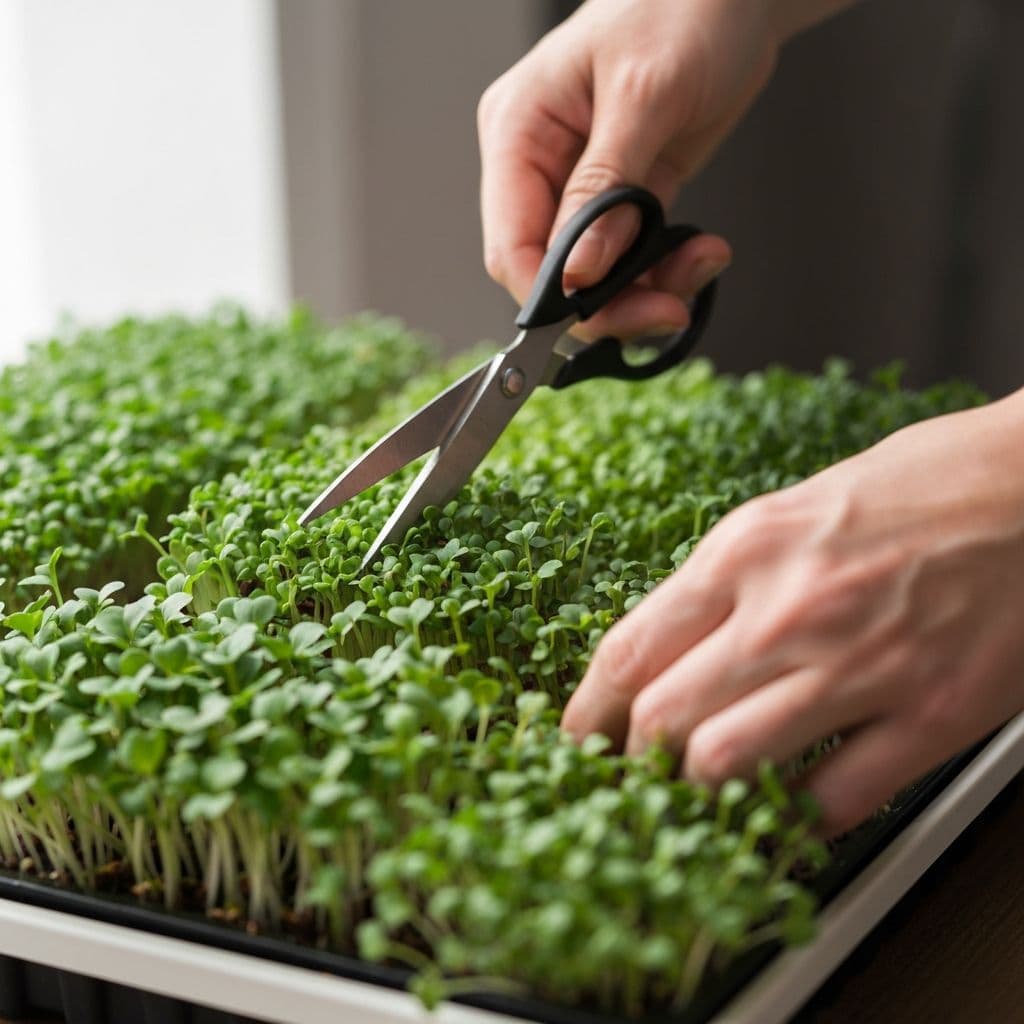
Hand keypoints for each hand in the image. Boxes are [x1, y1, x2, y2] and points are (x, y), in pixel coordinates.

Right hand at [478, 0, 783, 338]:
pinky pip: (634, 257)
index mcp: (518, 133)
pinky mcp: (626, 197)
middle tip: (664, 311)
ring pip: (595, 275)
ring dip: (647, 289)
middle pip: (551, 271)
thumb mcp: (641, 93)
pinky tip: (703, 253)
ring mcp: (583, 186)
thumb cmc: (680, 7)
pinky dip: (667, 269)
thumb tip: (579, 269)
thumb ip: (607, 186)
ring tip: (700, 266)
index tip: (600, 313)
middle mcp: (542, 166)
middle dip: (607, 301)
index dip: (549, 293)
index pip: (511, 243)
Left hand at [562, 394, 1023, 834]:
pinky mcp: (931, 714)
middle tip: (632, 776)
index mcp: (746, 550)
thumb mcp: (792, 510)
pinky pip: (833, 799)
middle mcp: (787, 610)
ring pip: (727, 764)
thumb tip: (668, 649)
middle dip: (632, 762)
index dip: (585, 711)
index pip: (627, 650)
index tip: (576, 738)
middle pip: (660, 718)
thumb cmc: (922, 485)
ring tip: (699, 796)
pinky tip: (788, 812)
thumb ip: (725, 583)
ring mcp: (859, 667)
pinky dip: (796, 819)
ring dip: (700, 794)